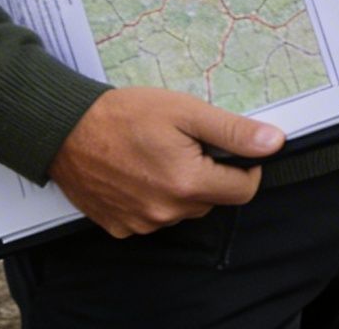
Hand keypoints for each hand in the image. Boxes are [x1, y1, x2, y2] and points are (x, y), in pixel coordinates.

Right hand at [48, 86, 283, 237]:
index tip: (231, 149)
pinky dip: (153, 198)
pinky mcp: (119, 227)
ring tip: (157, 155)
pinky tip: (137, 172)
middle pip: (212, 200)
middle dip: (209, 174)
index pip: (243, 190)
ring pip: (183, 209)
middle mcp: (165, 212)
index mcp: (187, 184)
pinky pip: (153, 217)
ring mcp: (140, 224)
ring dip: (182, 187)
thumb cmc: (124, 115)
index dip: (245, 167)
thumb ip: (233, 132)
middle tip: (185, 144)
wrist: (63, 130)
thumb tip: (275, 143)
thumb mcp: (186, 112)